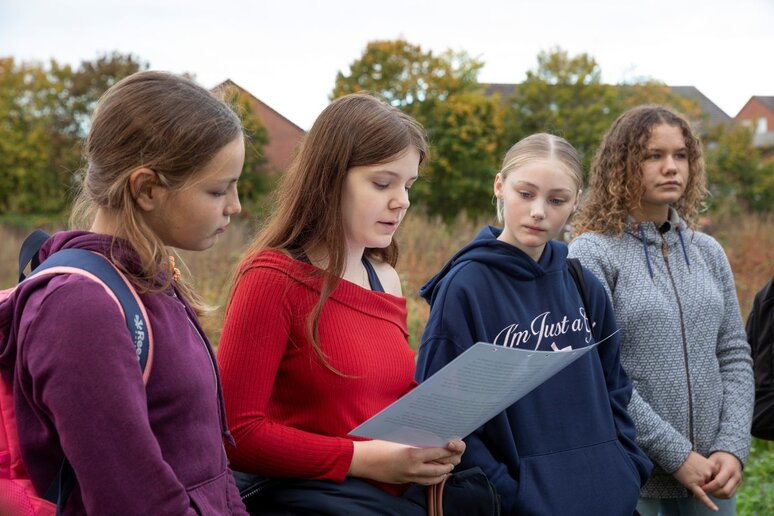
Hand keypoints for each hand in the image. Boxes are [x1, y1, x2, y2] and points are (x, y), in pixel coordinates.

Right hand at [350, 439, 464, 484]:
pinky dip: (434, 478)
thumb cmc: (378, 445)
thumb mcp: (399, 440)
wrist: (362, 460)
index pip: (439, 453)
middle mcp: (414, 469)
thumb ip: (416, 442)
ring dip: (444, 472)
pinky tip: (436, 474)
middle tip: (455, 455)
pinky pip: (424, 482)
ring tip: (449, 466)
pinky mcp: (405, 482)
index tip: (454, 443)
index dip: (449, 449)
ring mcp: (409, 477)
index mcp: (413, 454)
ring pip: (434, 479)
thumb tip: (431, 440)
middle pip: (440, 469)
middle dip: (450, 462)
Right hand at [672, 452, 718, 510]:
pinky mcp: (692, 484)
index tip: (707, 474)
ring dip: (699, 484)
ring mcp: (701, 479)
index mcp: (712, 466)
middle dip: (704, 480)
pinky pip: (702, 496)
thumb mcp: (701, 459)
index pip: (717, 477)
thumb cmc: (686, 456)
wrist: (675, 454)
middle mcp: (708, 473)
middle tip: (695, 472)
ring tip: (690, 474)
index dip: (712, 477)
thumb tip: (710, 479)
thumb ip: (708, 468)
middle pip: (711, 483)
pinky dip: (708, 503)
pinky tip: (714, 509)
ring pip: (705, 488)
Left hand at [701, 451, 742, 498]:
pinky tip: (714, 491)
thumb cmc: (719, 458)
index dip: (709, 487)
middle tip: (705, 491)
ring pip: (728, 495)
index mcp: (729, 468)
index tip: (701, 488)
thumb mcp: (713, 460)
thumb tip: (700, 481)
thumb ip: (709, 470)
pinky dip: (722, 495)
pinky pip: (730, 495)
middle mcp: (736, 476)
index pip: (719, 482)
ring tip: (709, 491)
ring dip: (718, 495)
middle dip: (714, 493)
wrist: (731, 457)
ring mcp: (738, 482)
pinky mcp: (738, 486)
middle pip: (725, 491)